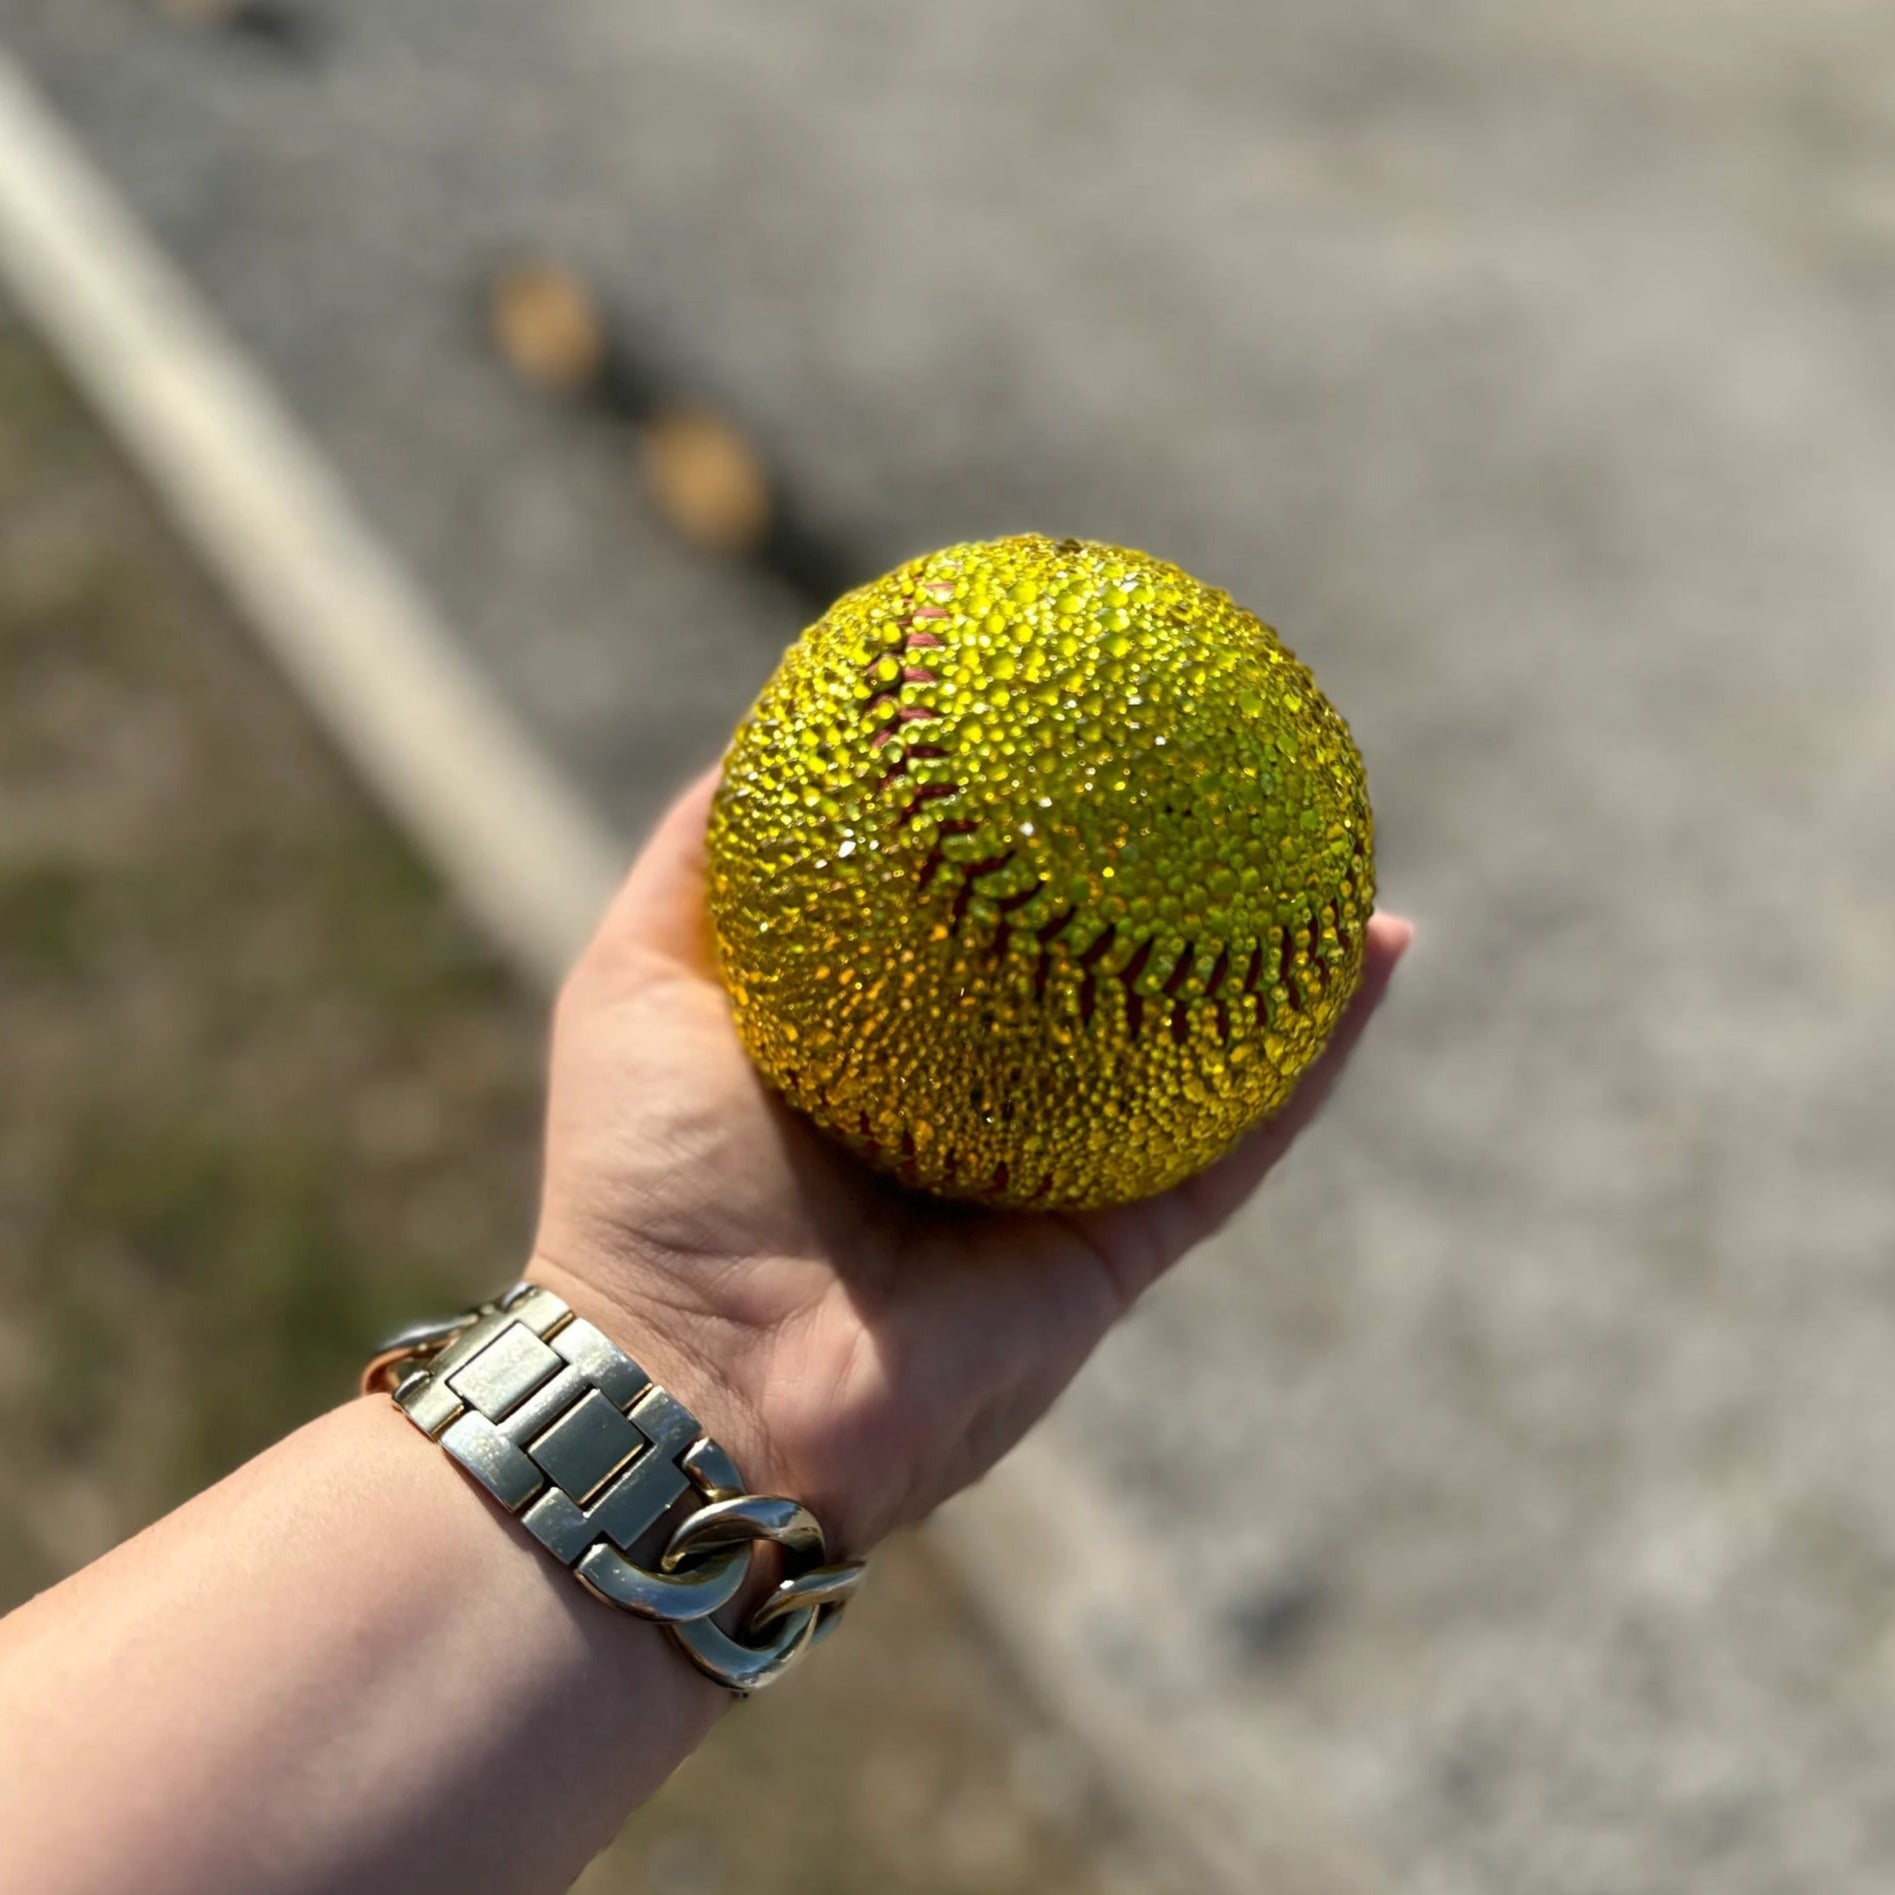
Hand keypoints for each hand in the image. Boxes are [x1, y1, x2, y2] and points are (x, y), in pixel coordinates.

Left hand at [529, 772, 1410, 1554]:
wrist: (691, 1387)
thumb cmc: (646, 1183)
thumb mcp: (642, 979)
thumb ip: (703, 861)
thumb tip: (768, 730)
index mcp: (886, 1052)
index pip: (977, 925)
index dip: (1031, 832)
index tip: (1081, 732)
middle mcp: (983, 1117)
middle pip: (1101, 985)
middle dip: (1172, 899)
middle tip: (1234, 785)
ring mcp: (1057, 1187)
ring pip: (1198, 1060)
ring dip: (1279, 965)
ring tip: (1342, 853)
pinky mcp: (1115, 1251)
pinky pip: (1234, 1143)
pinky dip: (1312, 1058)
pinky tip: (1370, 956)